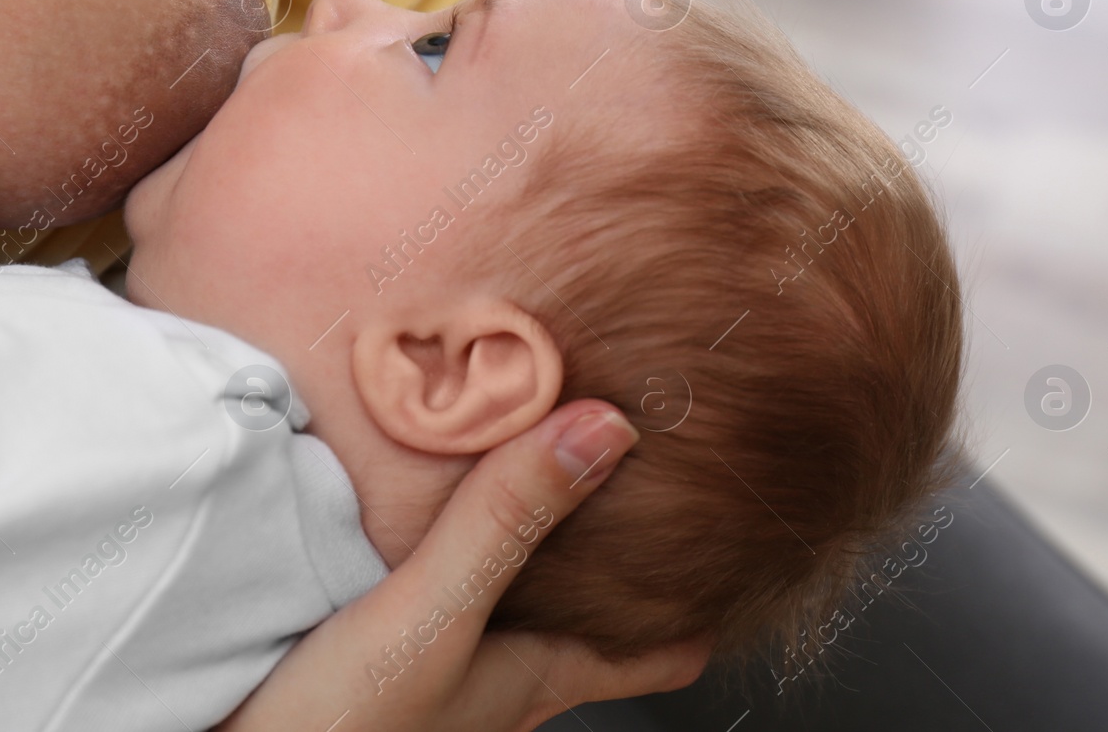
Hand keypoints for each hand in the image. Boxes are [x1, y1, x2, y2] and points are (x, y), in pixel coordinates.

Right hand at [216, 399, 711, 731]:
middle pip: (586, 611)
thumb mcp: (431, 619)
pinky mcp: (374, 655)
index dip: (699, 601)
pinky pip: (439, 587)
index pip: (658, 651)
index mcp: (536, 675)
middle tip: (635, 463)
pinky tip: (421, 504)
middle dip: (615, 545)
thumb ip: (505, 526)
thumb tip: (602, 430)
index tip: (733, 536)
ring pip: (513, 599)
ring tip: (538, 458)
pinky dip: (454, 544)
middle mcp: (498, 677)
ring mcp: (437, 672)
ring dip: (531, 539)